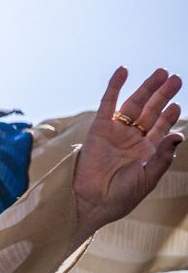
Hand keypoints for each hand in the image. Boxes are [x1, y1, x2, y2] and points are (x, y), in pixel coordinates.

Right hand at [74, 67, 182, 236]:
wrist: (94, 200)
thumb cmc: (123, 195)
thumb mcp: (149, 177)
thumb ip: (163, 156)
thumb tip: (179, 135)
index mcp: (147, 151)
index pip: (161, 127)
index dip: (170, 115)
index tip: (177, 103)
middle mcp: (133, 138)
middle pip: (151, 111)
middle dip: (163, 94)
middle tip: (175, 78)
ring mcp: (116, 131)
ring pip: (134, 104)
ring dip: (147, 88)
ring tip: (161, 73)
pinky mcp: (99, 127)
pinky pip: (108, 103)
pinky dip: (115, 86)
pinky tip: (123, 72)